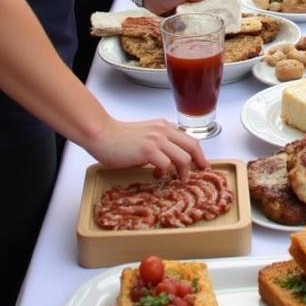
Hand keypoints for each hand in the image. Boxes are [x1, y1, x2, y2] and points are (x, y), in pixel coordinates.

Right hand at [84, 115, 206, 180]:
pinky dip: (165, 173)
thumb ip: (160, 142)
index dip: (198, 152)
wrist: (103, 134)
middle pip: (192, 145)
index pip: (189, 138)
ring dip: (183, 171)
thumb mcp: (146, 134)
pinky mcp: (147, 150)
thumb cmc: (120, 137)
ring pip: (183, 157)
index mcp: (164, 126)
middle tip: (198, 173)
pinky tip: (157, 176)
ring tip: (178, 179)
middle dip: (199, 161)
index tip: (202, 163)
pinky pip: (166, 164)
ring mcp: (156, 140)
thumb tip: (170, 158)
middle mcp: (164, 130)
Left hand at [143, 0, 233, 16]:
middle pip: (214, 0)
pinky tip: (206, 28)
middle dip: (223, 6)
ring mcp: (193, 5)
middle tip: (231, 13)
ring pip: (207, 10)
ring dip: (213, 15)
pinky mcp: (187, 14)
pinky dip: (202, 22)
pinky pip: (198, 18)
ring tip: (222, 23)